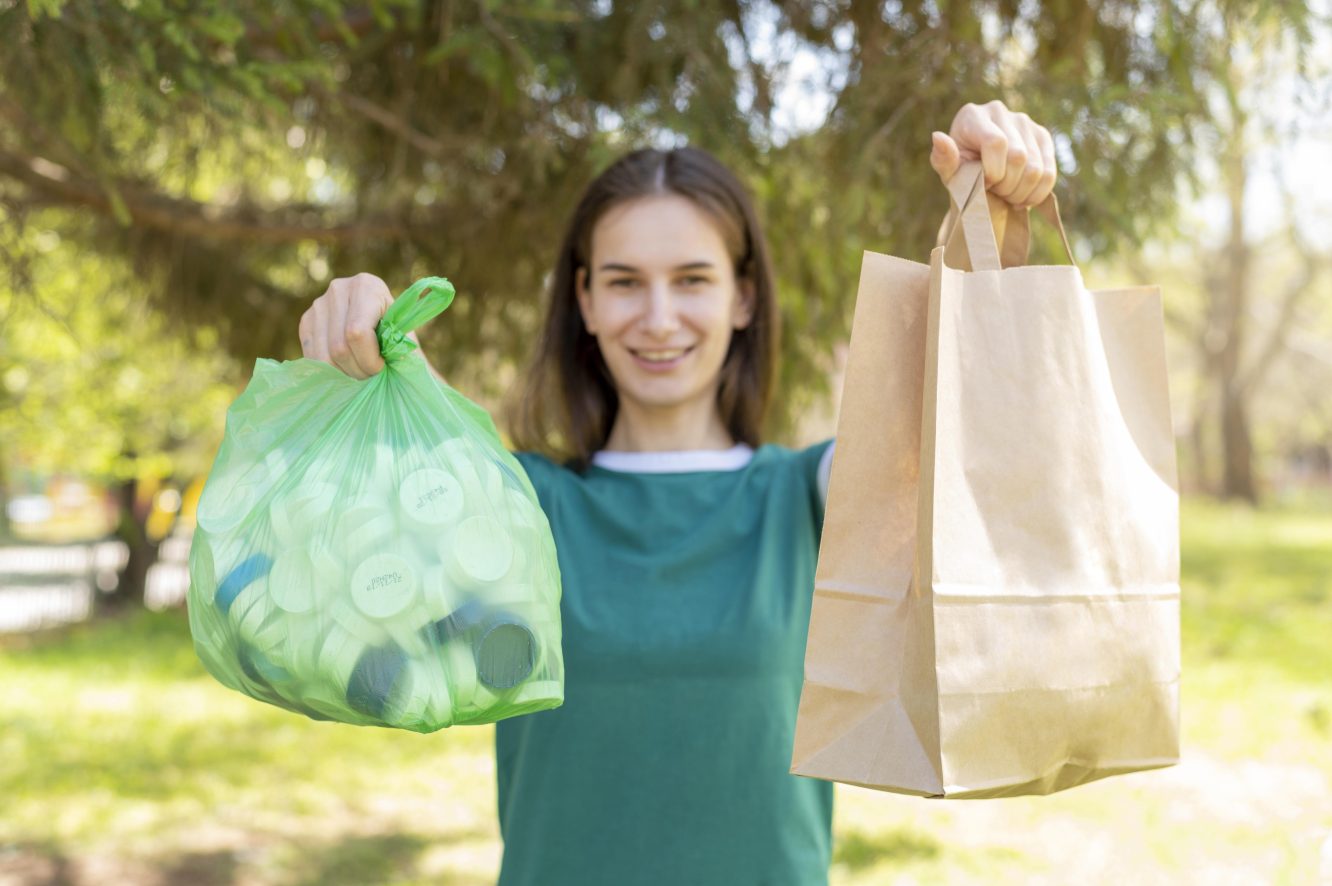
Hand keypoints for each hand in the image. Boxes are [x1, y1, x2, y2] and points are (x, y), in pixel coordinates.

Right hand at [298, 273, 418, 378]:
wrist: (384, 327)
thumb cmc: (400, 336)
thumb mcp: (404, 338)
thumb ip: (396, 349)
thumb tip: (377, 368)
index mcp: (367, 286)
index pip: (357, 333)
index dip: (369, 359)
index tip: (382, 367)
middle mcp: (339, 289)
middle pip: (339, 347)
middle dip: (358, 370)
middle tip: (371, 375)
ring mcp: (319, 304)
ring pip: (324, 356)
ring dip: (344, 374)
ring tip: (360, 372)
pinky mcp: (306, 320)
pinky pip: (312, 357)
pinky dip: (330, 370)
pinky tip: (345, 368)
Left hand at [929, 100, 1056, 207]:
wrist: (979, 179)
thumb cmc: (961, 175)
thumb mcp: (949, 173)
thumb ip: (943, 159)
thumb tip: (938, 137)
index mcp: (972, 116)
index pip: (996, 143)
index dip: (992, 172)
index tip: (983, 183)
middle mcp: (999, 111)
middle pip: (1019, 157)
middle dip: (1006, 186)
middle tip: (994, 192)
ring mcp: (1024, 121)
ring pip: (1036, 169)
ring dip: (1020, 193)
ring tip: (1006, 195)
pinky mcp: (1041, 135)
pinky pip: (1049, 172)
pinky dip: (1037, 194)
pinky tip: (1022, 198)